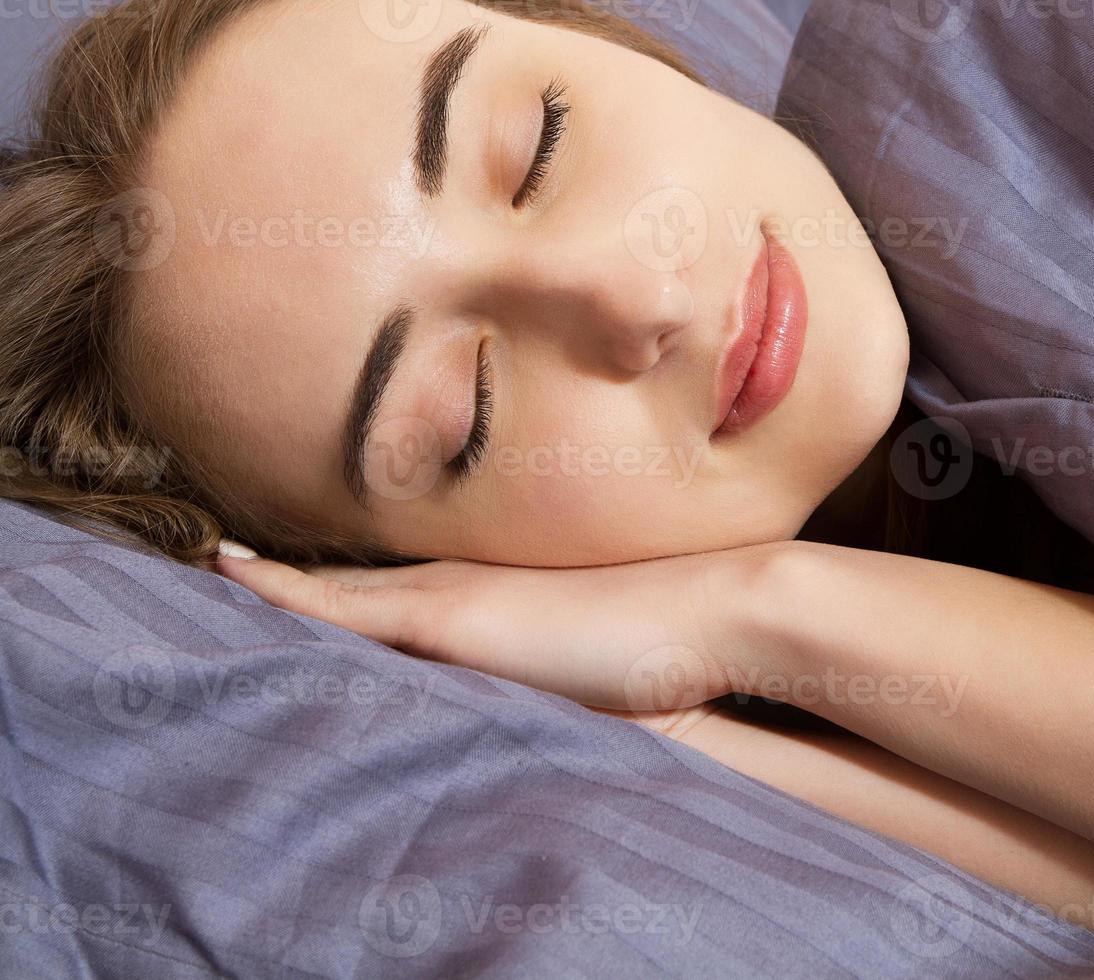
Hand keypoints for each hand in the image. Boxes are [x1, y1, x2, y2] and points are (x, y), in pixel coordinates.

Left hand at [212, 541, 783, 710]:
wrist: (697, 615)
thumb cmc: (655, 651)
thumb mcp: (587, 671)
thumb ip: (552, 674)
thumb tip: (545, 699)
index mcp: (487, 600)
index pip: (393, 594)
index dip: (336, 589)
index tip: (285, 581)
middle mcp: (456, 587)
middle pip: (353, 585)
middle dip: (291, 581)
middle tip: (222, 562)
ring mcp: (448, 597)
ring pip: (335, 590)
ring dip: (274, 582)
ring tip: (210, 565)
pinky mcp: (446, 617)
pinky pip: (341, 606)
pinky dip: (285, 593)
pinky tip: (232, 576)